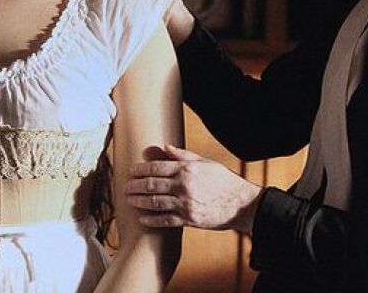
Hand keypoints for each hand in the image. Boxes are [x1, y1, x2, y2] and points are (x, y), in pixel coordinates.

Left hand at [125, 144, 263, 232]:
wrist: (242, 204)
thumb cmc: (224, 181)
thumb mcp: (206, 163)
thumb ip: (183, 155)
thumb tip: (164, 147)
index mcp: (187, 169)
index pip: (156, 167)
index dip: (140, 169)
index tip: (131, 170)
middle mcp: (184, 186)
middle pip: (151, 185)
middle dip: (135, 185)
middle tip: (125, 186)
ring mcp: (186, 204)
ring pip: (155, 203)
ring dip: (139, 201)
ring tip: (129, 200)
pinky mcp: (189, 220)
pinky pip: (165, 220)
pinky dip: (152, 219)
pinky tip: (143, 218)